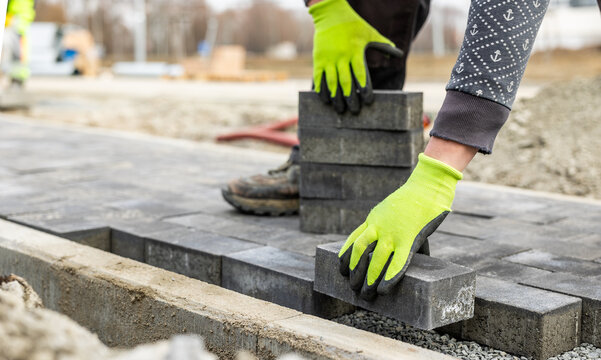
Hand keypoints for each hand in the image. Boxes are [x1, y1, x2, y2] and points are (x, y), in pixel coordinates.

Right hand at [309, 0, 402, 113]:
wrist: (330, 15)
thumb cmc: (353, 25)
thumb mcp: (370, 33)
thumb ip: (383, 44)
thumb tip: (398, 53)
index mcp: (355, 51)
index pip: (360, 73)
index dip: (363, 88)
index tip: (367, 100)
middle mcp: (341, 57)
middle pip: (346, 81)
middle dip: (350, 98)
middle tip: (354, 111)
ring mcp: (328, 59)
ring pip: (332, 82)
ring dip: (336, 97)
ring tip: (339, 110)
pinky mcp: (318, 60)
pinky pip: (319, 78)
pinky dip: (322, 90)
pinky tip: (325, 100)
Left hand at [338, 153, 462, 299]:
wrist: (427, 186)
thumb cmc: (414, 199)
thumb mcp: (391, 210)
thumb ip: (390, 227)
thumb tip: (398, 246)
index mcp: (373, 219)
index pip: (353, 240)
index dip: (346, 257)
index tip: (341, 270)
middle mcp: (378, 226)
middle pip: (360, 252)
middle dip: (355, 272)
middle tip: (353, 288)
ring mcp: (392, 232)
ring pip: (374, 259)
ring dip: (368, 278)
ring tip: (366, 294)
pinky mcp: (409, 237)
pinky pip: (397, 261)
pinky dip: (390, 276)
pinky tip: (384, 289)